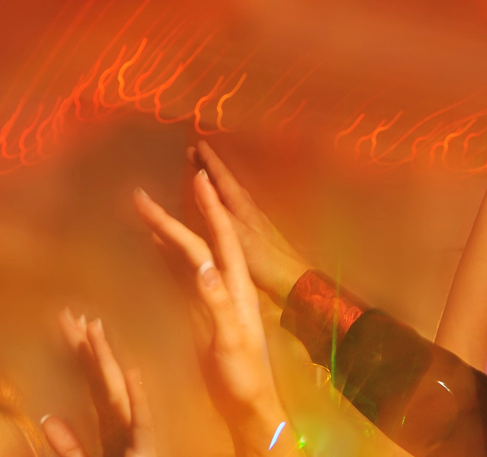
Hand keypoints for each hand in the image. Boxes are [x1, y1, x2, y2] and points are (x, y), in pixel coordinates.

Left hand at [44, 312, 183, 456]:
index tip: (67, 328)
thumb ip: (72, 450)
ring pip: (118, 393)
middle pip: (103, 382)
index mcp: (110, 436)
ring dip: (107, 362)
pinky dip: (137, 398)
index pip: (92, 389)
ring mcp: (136, 441)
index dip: (79, 359)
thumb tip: (48, 419)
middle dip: (89, 349)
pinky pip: (140, 423)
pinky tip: (132, 374)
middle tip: (74, 315)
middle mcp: (123, 432)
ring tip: (95, 331)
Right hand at [134, 176, 281, 439]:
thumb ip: (217, 304)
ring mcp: (212, 301)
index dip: (208, 210)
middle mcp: (226, 288)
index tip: (195, 178)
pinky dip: (166, 258)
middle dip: (173, 217)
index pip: (222, 241)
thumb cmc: (245, 380)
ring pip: (188, 257)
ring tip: (143, 209)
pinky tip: (152, 244)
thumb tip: (201, 265)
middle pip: (199, 244)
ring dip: (167, 233)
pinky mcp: (201, 317)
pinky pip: (181, 278)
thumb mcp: (232, 342)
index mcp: (237, 290)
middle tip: (140, 195)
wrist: (249, 409)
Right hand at [188, 142, 309, 304]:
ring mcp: (253, 222)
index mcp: (242, 206)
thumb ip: (218, 210)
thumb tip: (201, 181)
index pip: (223, 177)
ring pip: (231, 195)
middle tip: (194, 153)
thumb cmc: (265, 260)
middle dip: (210, 168)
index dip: (210, 161)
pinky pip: (234, 210)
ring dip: (217, 184)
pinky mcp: (256, 236)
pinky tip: (223, 209)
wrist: (293, 282)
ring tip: (204, 176)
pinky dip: (223, 202)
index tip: (197, 144)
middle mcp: (248, 210)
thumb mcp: (237, 234)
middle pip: (226, 183)